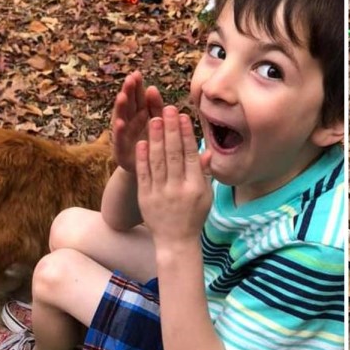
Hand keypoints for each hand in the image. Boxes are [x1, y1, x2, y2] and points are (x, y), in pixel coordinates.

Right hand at [112, 71, 164, 172]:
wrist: (151, 176)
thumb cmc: (162, 151)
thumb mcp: (168, 135)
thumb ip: (167, 119)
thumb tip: (180, 112)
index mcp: (146, 116)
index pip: (142, 100)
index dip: (140, 88)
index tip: (139, 75)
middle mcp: (133, 124)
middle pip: (131, 104)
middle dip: (130, 91)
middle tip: (130, 78)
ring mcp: (125, 136)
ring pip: (122, 118)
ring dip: (122, 107)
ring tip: (123, 96)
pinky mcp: (120, 150)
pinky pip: (119, 140)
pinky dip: (118, 131)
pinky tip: (119, 122)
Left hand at [135, 106, 212, 244]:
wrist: (176, 241)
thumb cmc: (194, 216)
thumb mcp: (206, 195)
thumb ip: (204, 173)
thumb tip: (207, 151)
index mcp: (195, 187)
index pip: (191, 156)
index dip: (186, 135)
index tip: (184, 117)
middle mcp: (178, 189)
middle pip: (173, 154)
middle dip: (170, 130)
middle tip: (168, 109)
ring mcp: (160, 193)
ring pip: (157, 161)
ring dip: (155, 138)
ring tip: (154, 118)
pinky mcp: (145, 197)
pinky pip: (144, 174)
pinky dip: (142, 158)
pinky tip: (142, 142)